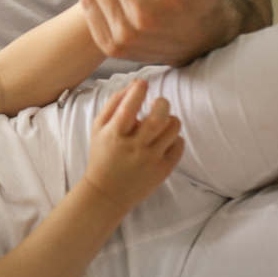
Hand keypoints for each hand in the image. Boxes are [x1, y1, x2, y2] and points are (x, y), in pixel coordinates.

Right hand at [83, 80, 182, 210]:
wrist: (107, 192)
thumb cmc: (102, 155)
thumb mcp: (98, 128)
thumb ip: (114, 104)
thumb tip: (135, 84)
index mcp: (115, 134)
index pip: (130, 105)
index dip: (139, 90)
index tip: (142, 84)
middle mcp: (134, 146)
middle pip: (159, 116)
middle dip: (161, 102)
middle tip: (157, 103)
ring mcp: (151, 159)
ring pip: (173, 128)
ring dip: (170, 119)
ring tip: (161, 122)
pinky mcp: (163, 170)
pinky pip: (179, 145)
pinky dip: (174, 137)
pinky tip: (163, 139)